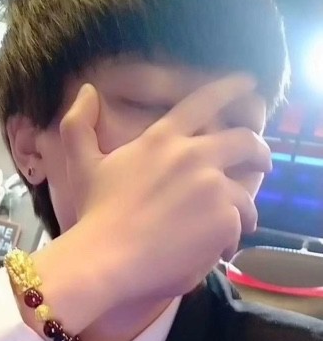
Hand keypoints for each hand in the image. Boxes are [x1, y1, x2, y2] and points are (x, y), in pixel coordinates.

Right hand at [60, 75, 270, 303]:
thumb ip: (79, 122)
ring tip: (237, 220)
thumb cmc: (95, 211)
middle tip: (261, 161)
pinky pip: (240, 223)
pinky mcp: (223, 219)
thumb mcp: (81, 163)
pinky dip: (232, 236)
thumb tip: (88, 89)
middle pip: (244, 141)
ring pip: (245, 191)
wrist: (107, 257)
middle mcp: (193, 156)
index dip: (230, 87)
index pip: (204, 101)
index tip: (248, 83)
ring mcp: (212, 187)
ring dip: (243, 206)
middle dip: (259, 150)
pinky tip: (219, 247)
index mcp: (162, 139)